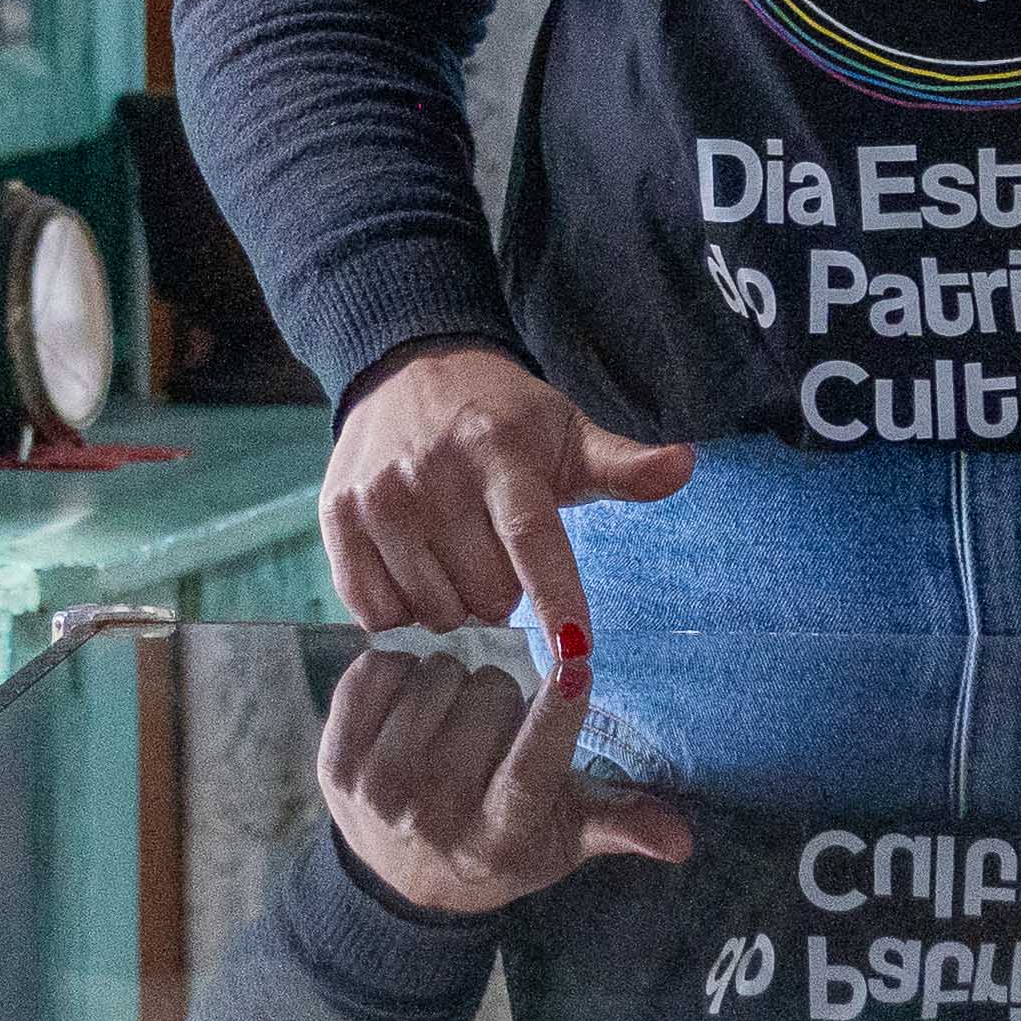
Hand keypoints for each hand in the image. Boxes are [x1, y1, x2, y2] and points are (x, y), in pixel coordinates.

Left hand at [314, 639, 697, 915]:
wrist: (402, 885)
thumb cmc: (502, 844)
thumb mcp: (563, 840)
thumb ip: (619, 825)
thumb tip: (684, 839)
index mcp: (499, 838)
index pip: (533, 766)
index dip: (557, 711)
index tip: (578, 662)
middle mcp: (434, 818)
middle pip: (488, 696)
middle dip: (500, 700)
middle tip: (493, 734)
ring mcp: (378, 792)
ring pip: (434, 675)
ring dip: (450, 686)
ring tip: (451, 725)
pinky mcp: (333, 766)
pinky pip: (374, 672)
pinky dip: (396, 675)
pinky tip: (408, 709)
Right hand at [322, 346, 696, 639]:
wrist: (404, 368)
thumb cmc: (499, 415)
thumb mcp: (564, 430)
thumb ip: (621, 462)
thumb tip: (685, 465)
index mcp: (497, 451)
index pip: (531, 540)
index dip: (555, 599)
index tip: (576, 652)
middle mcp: (432, 474)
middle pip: (485, 593)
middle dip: (501, 593)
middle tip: (494, 553)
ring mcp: (378, 497)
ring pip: (433, 612)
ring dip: (453, 604)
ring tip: (454, 557)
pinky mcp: (335, 517)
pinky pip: (375, 612)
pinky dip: (400, 610)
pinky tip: (412, 570)